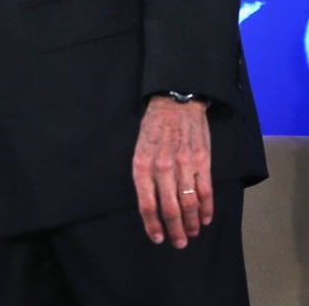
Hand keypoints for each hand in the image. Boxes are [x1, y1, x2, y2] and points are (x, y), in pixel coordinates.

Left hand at [132, 96, 212, 248]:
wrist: (175, 102)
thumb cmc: (154, 127)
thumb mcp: (140, 148)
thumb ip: (145, 175)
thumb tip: (151, 204)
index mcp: (142, 164)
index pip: (147, 204)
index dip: (152, 225)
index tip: (158, 238)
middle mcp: (162, 167)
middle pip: (170, 209)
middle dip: (175, 230)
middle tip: (179, 243)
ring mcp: (184, 165)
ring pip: (189, 204)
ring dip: (192, 224)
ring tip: (192, 233)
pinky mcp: (202, 161)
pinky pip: (205, 192)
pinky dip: (207, 209)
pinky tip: (205, 219)